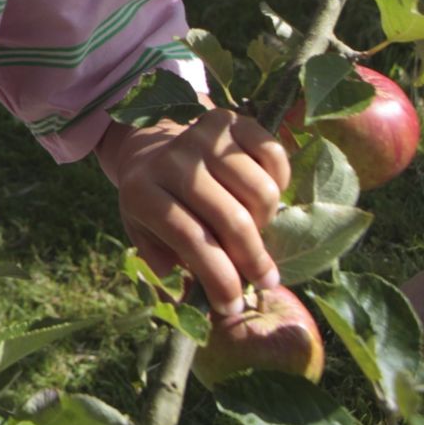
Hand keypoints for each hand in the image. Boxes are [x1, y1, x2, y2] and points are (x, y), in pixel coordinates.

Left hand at [98, 109, 289, 317]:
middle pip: (233, 220)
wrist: (150, 144)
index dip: (219, 279)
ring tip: (255, 231)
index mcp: (143, 192)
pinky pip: (275, 157)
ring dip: (268, 222)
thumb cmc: (155, 201)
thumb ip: (163, 264)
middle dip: (254, 262)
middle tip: (264, 281)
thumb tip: (189, 298)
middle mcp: (172, 161)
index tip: (233, 306)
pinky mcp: (230, 118)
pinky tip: (262, 196)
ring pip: (262, 193)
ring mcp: (202, 136)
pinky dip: (280, 182)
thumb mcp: (144, 233)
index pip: (190, 240)